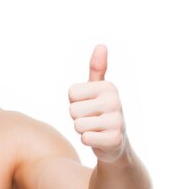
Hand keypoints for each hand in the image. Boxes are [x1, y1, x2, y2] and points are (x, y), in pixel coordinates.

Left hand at [68, 44, 126, 163]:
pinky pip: (85, 138)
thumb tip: (101, 45)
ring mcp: (117, 120)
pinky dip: (88, 141)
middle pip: (73, 110)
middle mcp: (115, 100)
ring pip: (77, 125)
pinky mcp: (115, 139)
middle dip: (78, 118)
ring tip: (95, 129)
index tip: (88, 106)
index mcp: (108, 87)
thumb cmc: (100, 112)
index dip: (75, 103)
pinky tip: (98, 139)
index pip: (71, 93)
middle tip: (91, 120)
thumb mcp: (98, 90)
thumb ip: (97, 69)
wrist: (115, 143)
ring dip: (82, 130)